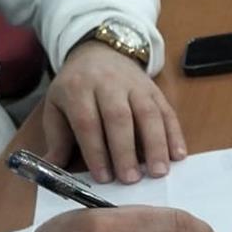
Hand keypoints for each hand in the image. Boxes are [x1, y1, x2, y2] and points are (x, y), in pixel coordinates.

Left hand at [44, 44, 185, 183]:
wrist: (99, 52)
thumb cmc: (76, 88)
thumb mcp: (56, 106)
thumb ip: (57, 139)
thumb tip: (53, 170)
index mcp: (78, 89)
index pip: (87, 121)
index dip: (96, 150)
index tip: (104, 177)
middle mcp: (108, 84)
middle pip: (119, 117)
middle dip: (125, 150)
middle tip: (131, 179)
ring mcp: (135, 85)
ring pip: (147, 113)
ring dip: (155, 145)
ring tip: (158, 172)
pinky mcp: (154, 90)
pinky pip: (167, 111)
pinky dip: (175, 134)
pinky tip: (178, 156)